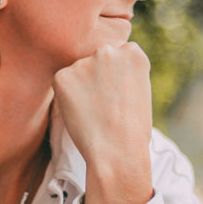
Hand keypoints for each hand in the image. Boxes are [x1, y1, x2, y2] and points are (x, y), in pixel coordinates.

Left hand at [52, 42, 153, 203]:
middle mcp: (108, 51)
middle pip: (98, 59)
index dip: (117, 77)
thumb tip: (101, 72)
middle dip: (98, 77)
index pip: (119, 55)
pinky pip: (62, 84)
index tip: (119, 95)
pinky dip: (67, 98)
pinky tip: (81, 114)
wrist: (118, 152)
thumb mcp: (140, 91)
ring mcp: (84, 62)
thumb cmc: (133, 131)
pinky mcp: (62, 76)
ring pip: (79, 72)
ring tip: (94, 113)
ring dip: (82, 88)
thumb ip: (123, 74)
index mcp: (132, 53)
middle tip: (105, 106)